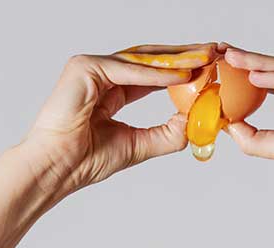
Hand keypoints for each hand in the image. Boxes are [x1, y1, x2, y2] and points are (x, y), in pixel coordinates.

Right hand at [17, 43, 218, 196]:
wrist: (60, 167)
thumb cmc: (87, 161)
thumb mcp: (139, 145)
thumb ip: (167, 134)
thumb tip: (195, 123)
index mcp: (112, 92)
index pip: (153, 76)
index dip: (181, 71)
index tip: (208, 70)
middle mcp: (102, 75)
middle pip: (150, 60)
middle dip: (184, 56)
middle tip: (213, 53)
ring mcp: (92, 68)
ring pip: (142, 60)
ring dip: (176, 60)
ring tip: (204, 60)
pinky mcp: (85, 68)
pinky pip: (128, 69)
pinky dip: (156, 74)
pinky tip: (181, 75)